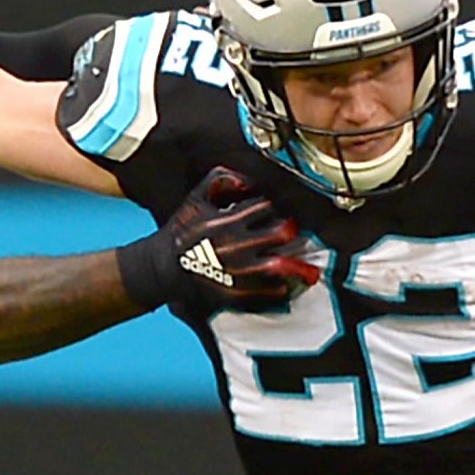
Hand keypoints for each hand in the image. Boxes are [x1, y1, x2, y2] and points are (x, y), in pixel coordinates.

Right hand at [116, 169, 319, 314]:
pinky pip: (267, 294)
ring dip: (299, 268)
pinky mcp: (235, 295)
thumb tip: (248, 180)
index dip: (278, 207)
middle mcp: (235, 247)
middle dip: (292, 232)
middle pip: (281, 235)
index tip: (280, 212)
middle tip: (295, 235)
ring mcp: (237, 273)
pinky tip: (286, 286)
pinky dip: (281, 290)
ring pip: (280, 268)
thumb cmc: (183, 230)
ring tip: (311, 273)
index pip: (267, 207)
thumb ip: (222, 179)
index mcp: (228, 221)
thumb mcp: (196, 197)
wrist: (163, 268)